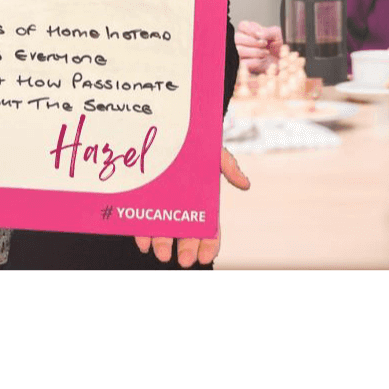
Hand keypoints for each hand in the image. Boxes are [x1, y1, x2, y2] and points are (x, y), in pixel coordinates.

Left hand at [135, 146, 249, 266]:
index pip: (208, 228)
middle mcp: (183, 206)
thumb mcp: (213, 152)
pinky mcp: (143, 200)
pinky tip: (143, 241)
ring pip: (164, 230)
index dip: (208, 244)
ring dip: (162, 244)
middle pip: (186, 234)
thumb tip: (246, 184)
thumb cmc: (195, 142)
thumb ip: (229, 166)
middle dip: (186, 249)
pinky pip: (142, 219)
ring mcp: (162, 204)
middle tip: (184, 260)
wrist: (169, 128)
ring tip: (162, 254)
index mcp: (202, 200)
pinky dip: (142, 232)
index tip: (206, 256)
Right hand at [235, 20, 282, 72]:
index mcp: (249, 31)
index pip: (242, 26)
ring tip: (266, 53)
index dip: (250, 30)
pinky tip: (262, 61)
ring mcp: (243, 54)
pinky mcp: (245, 66)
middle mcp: (243, 41)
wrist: (284, 62)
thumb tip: (258, 34)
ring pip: (239, 50)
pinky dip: (254, 61)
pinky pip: (243, 63)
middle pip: (237, 38)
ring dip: (254, 51)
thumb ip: (268, 31)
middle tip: (265, 44)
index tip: (260, 35)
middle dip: (252, 41)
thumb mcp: (277, 35)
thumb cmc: (279, 47)